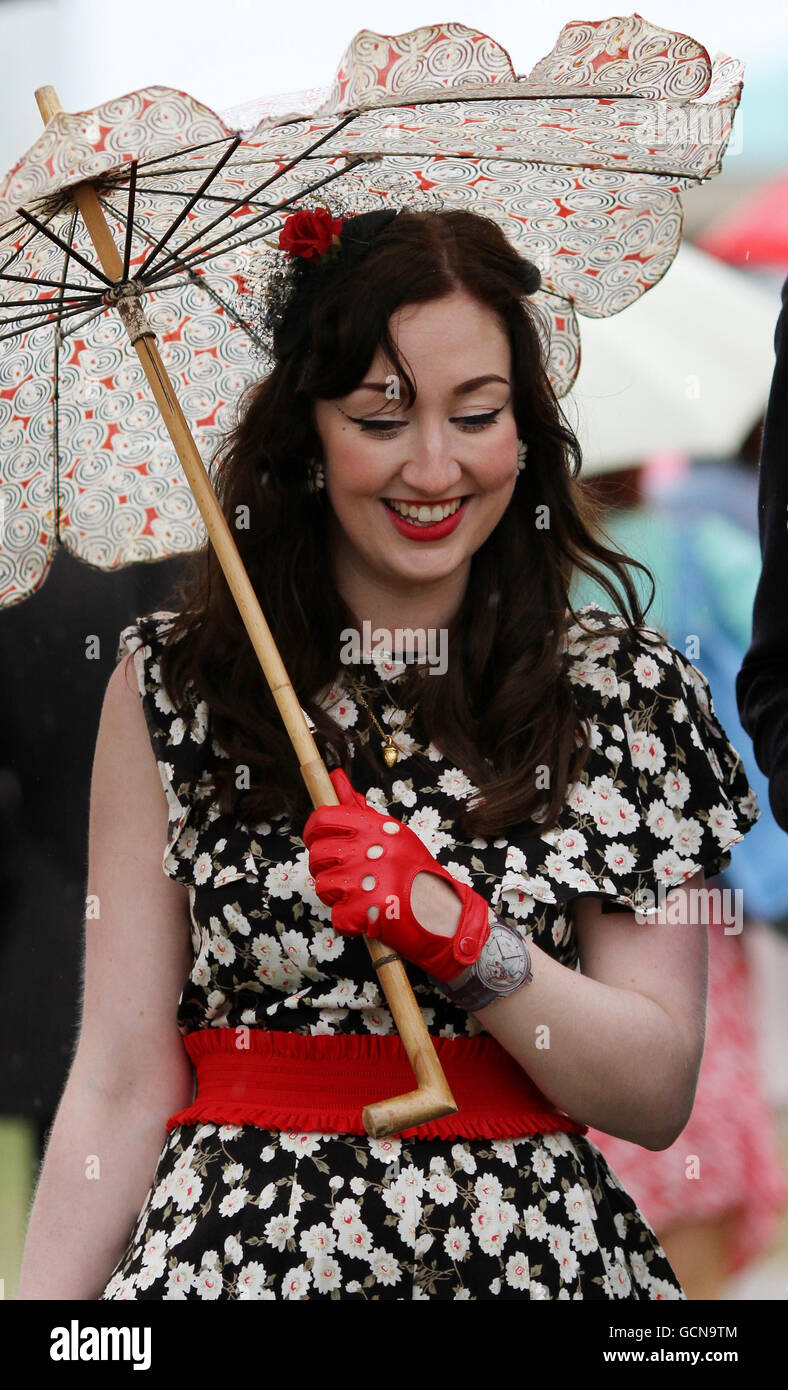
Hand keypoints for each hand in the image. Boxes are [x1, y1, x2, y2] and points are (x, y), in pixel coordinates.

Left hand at [302, 768, 490, 982]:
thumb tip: (336, 777)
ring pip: (323, 886)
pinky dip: (349, 921)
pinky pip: (337, 916)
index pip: (323, 819)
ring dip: (337, 895)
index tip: (319, 840)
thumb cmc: (415, 869)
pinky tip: (367, 915)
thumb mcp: (392, 832)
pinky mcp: (362, 911)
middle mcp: (365, 850)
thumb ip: (359, 809)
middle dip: (324, 868)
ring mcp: (361, 881)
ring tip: (360, 895)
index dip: (314, 832)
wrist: (441, 909)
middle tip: (345, 874)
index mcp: (372, 828)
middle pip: (318, 855)